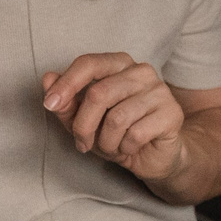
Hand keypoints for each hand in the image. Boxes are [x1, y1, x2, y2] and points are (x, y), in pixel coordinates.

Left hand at [42, 53, 186, 181]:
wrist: (153, 156)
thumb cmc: (118, 133)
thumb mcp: (85, 120)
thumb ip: (67, 102)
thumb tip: (48, 79)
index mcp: (119, 64)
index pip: (88, 63)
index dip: (66, 84)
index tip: (49, 105)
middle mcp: (141, 71)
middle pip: (99, 94)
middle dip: (83, 126)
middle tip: (83, 143)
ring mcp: (159, 91)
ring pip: (117, 118)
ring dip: (106, 141)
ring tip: (111, 146)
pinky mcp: (172, 113)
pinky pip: (135, 134)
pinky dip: (124, 148)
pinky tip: (129, 148)